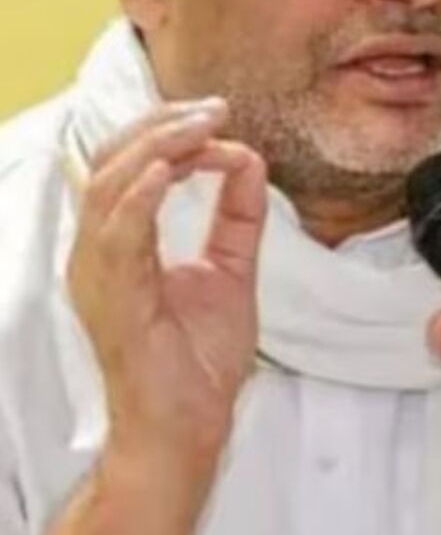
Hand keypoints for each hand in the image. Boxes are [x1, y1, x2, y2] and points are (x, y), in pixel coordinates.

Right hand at [67, 98, 268, 463]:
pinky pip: (116, 236)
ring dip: (158, 148)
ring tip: (201, 127)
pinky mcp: (113, 300)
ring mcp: (98, 276)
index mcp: (118, 244)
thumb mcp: (231, 268)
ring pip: (109, 187)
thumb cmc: (198, 358)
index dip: (167, 130)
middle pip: (110, 163)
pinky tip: (170, 170)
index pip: (126, 165)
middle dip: (160, 125)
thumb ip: (238, 215)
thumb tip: (249, 158)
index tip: (219, 116)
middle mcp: (97, 254)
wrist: (191, 424)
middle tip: (213, 110)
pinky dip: (141, 196)